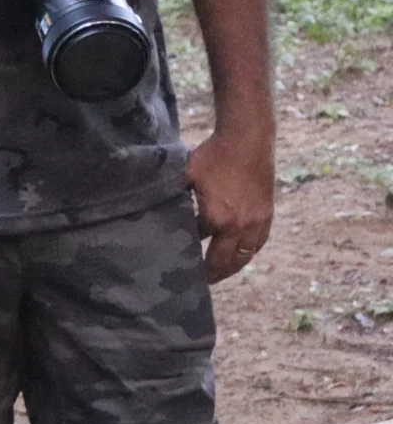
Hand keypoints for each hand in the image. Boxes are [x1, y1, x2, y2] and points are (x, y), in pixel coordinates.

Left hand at [189, 125, 273, 281]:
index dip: (189, 251)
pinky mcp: (268, 216)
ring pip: (245, 256)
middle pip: (225, 260)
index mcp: (217, 218)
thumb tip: (156, 203)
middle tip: (201, 282)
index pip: (199, 243)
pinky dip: (248, 254)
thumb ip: (174, 194)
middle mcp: (240, 227)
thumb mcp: (186, 174)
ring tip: (220, 274)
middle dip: (213, 273)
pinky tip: (241, 256)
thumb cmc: (214, 155)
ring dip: (232, 267)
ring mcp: (257, 223)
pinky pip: (258, 244)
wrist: (248, 141)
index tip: (178, 262)